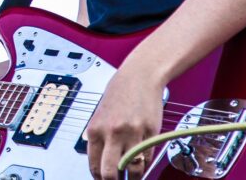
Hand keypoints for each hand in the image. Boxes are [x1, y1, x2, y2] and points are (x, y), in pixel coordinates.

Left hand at [84, 61, 164, 179]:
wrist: (140, 76)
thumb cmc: (119, 94)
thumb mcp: (100, 115)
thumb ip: (99, 138)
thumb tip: (100, 164)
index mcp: (95, 129)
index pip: (94, 166)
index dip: (99, 178)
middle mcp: (112, 133)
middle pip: (110, 173)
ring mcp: (133, 133)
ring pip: (133, 169)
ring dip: (133, 177)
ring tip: (133, 175)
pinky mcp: (151, 132)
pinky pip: (148, 157)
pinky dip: (145, 162)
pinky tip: (142, 159)